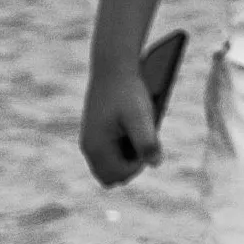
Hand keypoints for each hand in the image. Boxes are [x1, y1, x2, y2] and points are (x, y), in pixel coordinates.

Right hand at [79, 65, 162, 185]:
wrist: (113, 67)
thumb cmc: (128, 92)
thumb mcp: (141, 117)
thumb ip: (147, 142)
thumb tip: (154, 164)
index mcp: (96, 147)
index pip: (119, 175)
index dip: (138, 165)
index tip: (149, 143)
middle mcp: (88, 147)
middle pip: (111, 176)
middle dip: (131, 165)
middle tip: (143, 139)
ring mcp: (91, 140)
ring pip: (111, 165)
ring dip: (128, 156)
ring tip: (137, 130)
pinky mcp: (96, 132)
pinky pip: (111, 153)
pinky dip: (124, 147)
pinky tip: (133, 125)